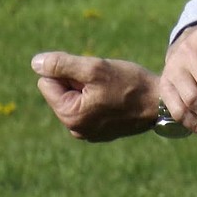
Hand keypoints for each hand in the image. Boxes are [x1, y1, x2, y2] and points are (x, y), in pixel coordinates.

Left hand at [31, 51, 158, 142]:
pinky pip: (87, 106)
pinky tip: (115, 98)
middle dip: (76, 80)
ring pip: (74, 97)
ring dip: (87, 87)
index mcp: (70, 115)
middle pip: (60, 91)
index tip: (92, 75)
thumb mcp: (94, 68)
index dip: (67, 71)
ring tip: (111, 89)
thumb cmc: (129, 83)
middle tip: (103, 81)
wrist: (160, 103)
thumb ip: (62, 64)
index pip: (47, 82)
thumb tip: (35, 63)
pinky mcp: (99, 131)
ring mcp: (87, 132)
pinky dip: (97, 97)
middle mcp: (75, 129)